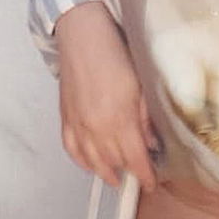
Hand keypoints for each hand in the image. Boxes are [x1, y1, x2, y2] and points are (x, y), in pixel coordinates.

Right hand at [54, 1, 159, 191]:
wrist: (83, 36)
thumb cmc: (114, 54)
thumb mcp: (141, 85)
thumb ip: (146, 119)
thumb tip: (152, 143)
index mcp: (119, 119)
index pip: (135, 160)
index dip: (145, 175)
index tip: (152, 182)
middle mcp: (96, 127)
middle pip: (114, 163)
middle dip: (129, 172)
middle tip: (140, 175)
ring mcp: (78, 124)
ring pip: (92, 162)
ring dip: (105, 173)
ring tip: (116, 178)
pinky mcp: (65, 118)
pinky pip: (71, 149)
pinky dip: (81, 161)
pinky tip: (91, 164)